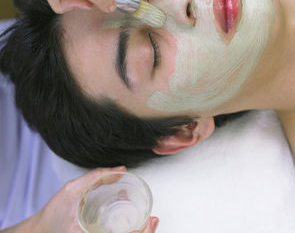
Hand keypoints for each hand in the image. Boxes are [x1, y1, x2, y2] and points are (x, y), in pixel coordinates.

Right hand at [1, 166, 158, 232]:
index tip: (150, 221)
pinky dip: (130, 232)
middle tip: (153, 220)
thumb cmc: (53, 215)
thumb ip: (95, 177)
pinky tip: (135, 224)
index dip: (142, 232)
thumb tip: (119, 169)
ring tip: (149, 222)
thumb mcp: (71, 190)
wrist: (40, 232)